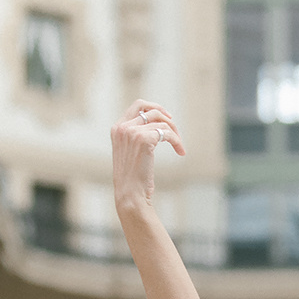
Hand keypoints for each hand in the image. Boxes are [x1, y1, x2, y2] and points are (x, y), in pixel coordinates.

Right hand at [111, 101, 184, 216]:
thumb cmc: (132, 177)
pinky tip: (180, 151)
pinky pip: (167, 133)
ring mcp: (132, 132)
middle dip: (166, 117)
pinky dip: (177, 141)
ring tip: (179, 146)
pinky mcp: (144, 139)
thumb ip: (136, 135)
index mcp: (117, 128)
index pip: (137, 105)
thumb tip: (157, 124)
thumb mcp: (129, 152)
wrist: (130, 193)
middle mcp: (122, 127)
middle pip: (151, 110)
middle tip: (175, 130)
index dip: (154, 107)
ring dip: (175, 133)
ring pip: (162, 122)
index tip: (167, 116)